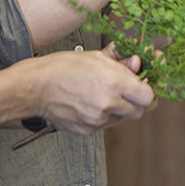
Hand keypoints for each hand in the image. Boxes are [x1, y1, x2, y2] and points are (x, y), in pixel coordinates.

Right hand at [28, 49, 154, 134]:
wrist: (36, 87)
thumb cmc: (63, 67)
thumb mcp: (96, 56)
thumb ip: (122, 60)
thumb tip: (139, 62)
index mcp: (114, 81)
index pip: (148, 96)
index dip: (148, 90)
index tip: (143, 85)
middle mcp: (108, 103)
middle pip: (140, 111)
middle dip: (137, 101)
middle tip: (129, 91)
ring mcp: (98, 119)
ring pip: (122, 118)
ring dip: (120, 108)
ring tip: (104, 93)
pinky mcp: (88, 130)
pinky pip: (106, 124)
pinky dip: (104, 115)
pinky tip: (91, 101)